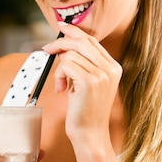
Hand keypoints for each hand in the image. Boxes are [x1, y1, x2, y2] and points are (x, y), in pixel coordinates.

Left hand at [43, 21, 121, 144]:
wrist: (90, 134)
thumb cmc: (85, 110)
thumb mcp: (86, 82)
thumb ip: (82, 63)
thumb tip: (64, 45)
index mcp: (113, 67)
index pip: (92, 40)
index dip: (74, 32)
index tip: (61, 27)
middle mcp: (111, 68)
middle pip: (82, 41)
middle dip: (60, 43)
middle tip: (47, 50)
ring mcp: (102, 74)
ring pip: (71, 54)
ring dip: (59, 68)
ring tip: (62, 84)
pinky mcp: (90, 81)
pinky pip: (66, 65)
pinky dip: (59, 76)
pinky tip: (61, 89)